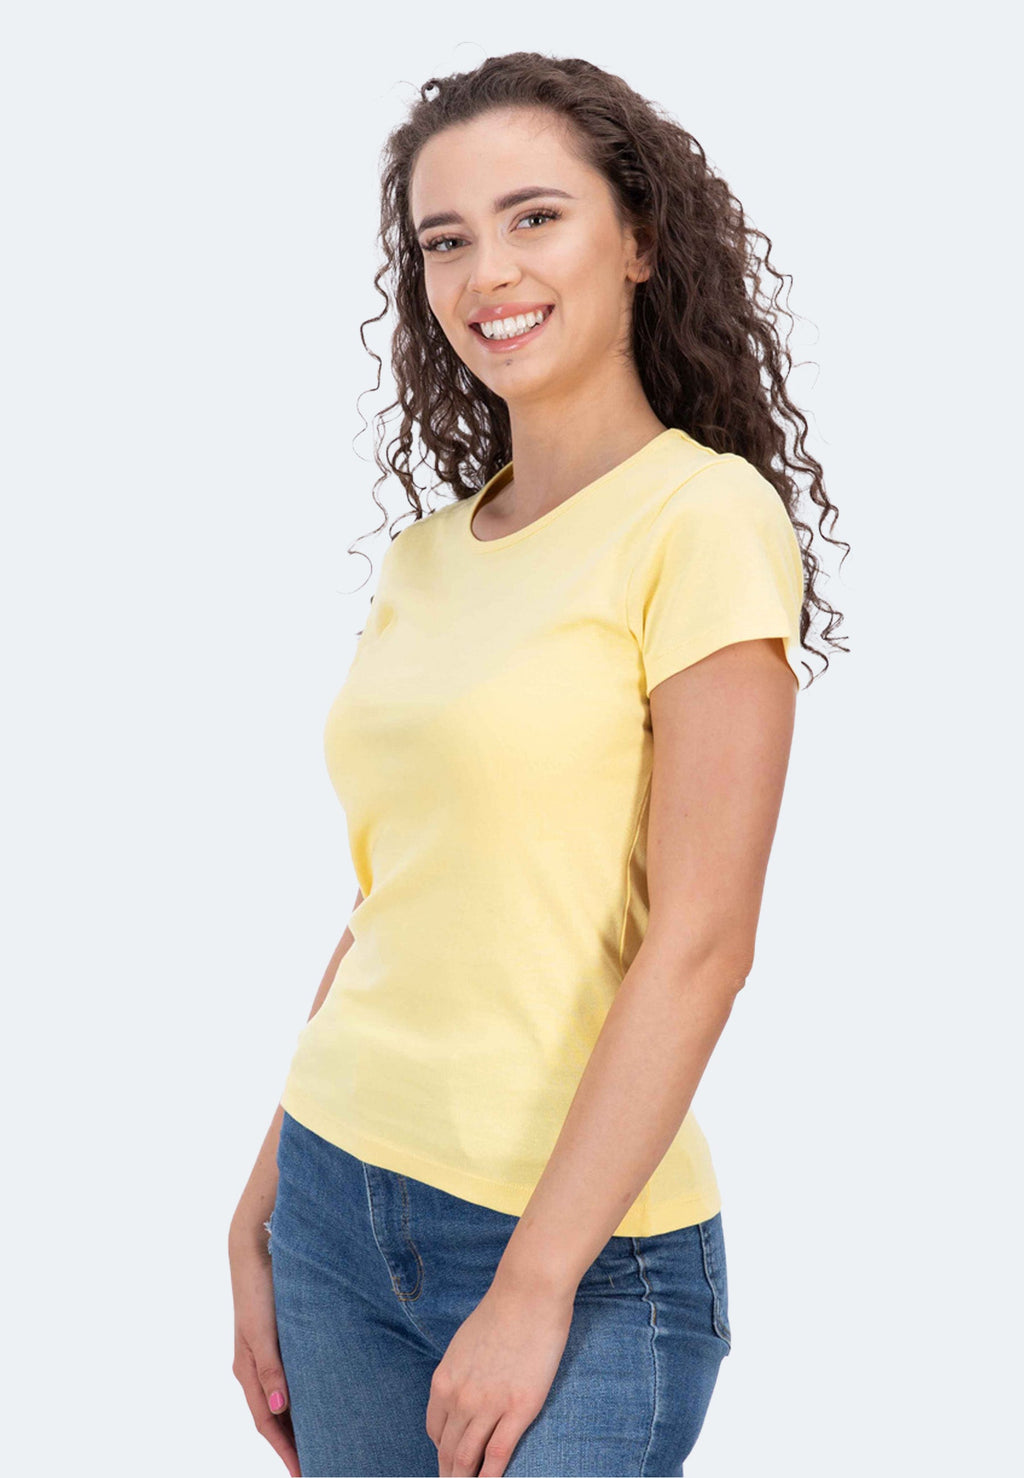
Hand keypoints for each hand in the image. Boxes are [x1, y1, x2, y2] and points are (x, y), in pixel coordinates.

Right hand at [229, 1224, 299, 1476]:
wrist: (255, 1246)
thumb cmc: (257, 1287)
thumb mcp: (262, 1330)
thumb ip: (270, 1368)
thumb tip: (279, 1410)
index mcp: (248, 1370)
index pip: (266, 1424)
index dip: (285, 1451)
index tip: (303, 1473)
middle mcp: (255, 1367)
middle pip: (274, 1417)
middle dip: (292, 1443)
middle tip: (318, 1462)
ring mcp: (266, 1353)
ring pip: (283, 1398)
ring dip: (298, 1421)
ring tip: (324, 1438)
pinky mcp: (279, 1337)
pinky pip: (291, 1376)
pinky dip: (303, 1394)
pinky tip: (321, 1395)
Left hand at [426, 1278, 573, 1476]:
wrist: (528, 1294)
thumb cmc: (500, 1312)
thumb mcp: (464, 1345)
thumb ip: (460, 1374)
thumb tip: (462, 1394)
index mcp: (444, 1381)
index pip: (435, 1430)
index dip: (442, 1450)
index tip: (450, 1460)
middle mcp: (460, 1398)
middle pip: (449, 1450)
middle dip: (450, 1474)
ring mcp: (488, 1405)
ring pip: (468, 1458)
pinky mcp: (519, 1409)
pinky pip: (498, 1455)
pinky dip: (490, 1477)